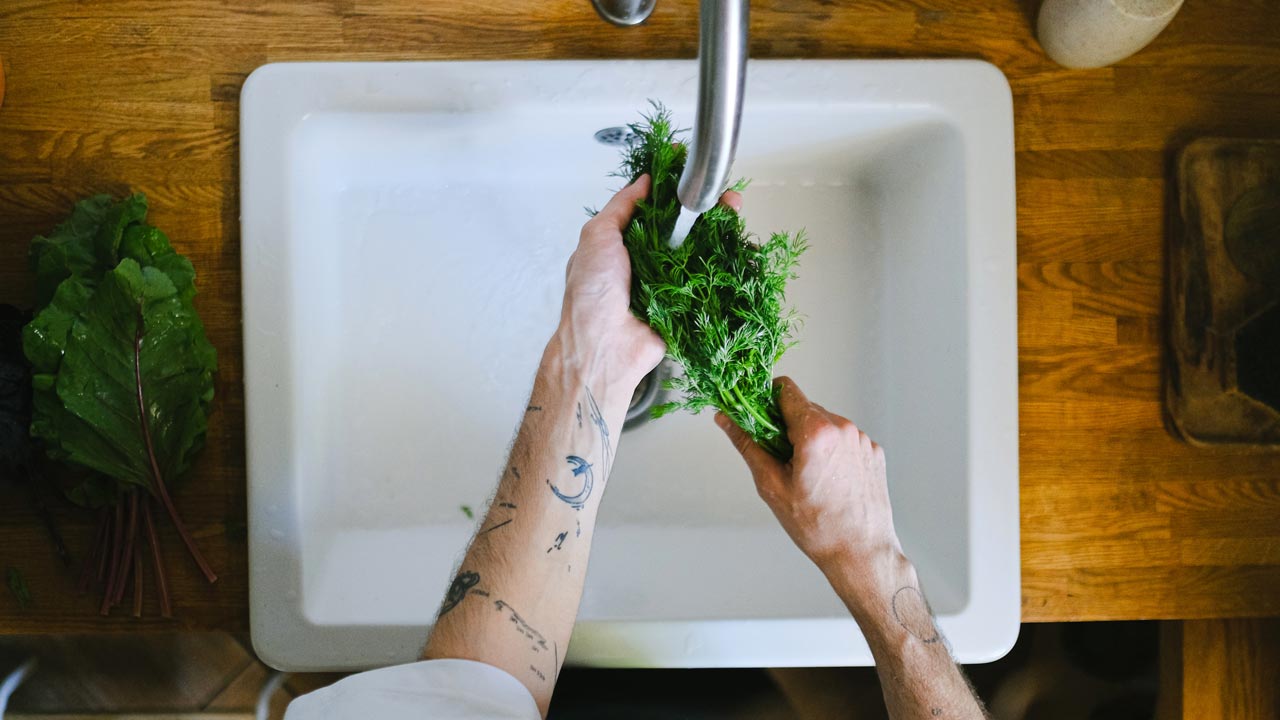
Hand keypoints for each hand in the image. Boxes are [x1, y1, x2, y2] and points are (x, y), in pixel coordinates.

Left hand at [556, 176, 743, 390]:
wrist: (604, 347)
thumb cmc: (591, 293)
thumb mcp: (596, 236)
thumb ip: (620, 207)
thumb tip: (643, 182)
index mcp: (622, 244)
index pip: (652, 210)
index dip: (672, 191)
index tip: (689, 172)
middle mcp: (647, 261)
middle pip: (680, 227)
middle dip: (701, 207)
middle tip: (719, 192)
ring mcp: (668, 282)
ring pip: (698, 249)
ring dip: (717, 229)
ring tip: (732, 207)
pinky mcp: (686, 303)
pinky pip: (707, 280)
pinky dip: (723, 263)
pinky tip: (736, 241)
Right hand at [715, 377, 902, 586]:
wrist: (860, 552)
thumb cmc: (817, 526)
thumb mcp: (771, 485)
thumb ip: (747, 444)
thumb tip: (725, 419)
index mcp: (816, 432)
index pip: (785, 389)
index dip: (766, 400)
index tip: (758, 418)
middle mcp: (843, 427)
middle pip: (805, 408)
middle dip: (787, 426)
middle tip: (779, 459)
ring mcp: (862, 439)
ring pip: (825, 424)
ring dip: (811, 439)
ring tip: (807, 475)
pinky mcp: (873, 451)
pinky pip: (844, 439)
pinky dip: (831, 451)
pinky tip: (828, 479)